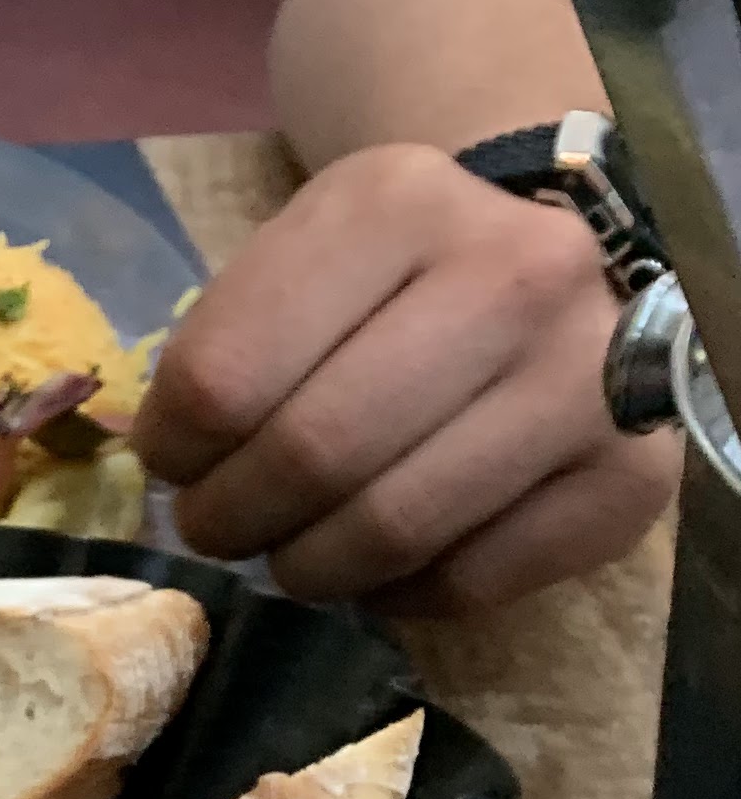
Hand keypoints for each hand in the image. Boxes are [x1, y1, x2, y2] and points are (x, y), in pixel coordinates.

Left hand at [130, 141, 676, 613]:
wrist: (547, 260)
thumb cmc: (390, 276)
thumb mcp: (304, 258)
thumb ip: (228, 348)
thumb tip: (171, 481)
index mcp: (397, 203)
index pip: (227, 374)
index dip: (175, 449)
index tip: (175, 467)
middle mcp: (514, 273)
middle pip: (313, 455)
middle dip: (234, 519)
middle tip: (220, 530)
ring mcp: (588, 376)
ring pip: (392, 529)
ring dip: (309, 568)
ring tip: (290, 555)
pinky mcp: (628, 477)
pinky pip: (474, 580)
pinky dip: (401, 594)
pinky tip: (380, 566)